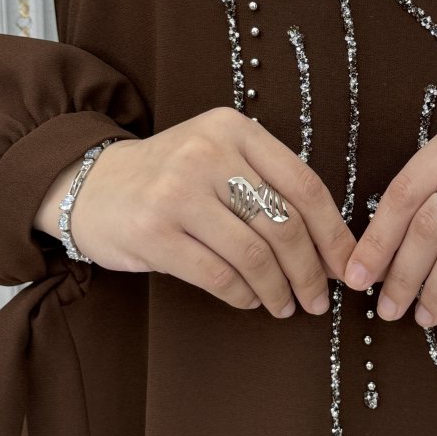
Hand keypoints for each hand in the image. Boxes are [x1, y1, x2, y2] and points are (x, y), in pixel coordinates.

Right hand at [35, 107, 356, 316]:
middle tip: (318, 299)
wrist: (90, 185)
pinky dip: (243, 295)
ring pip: (253, 255)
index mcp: (234, 129)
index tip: (347, 267)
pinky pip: (218, 275)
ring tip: (286, 306)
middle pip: (283, 223)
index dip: (333, 233)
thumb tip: (331, 249)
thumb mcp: (220, 157)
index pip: (304, 184)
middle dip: (309, 271)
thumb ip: (269, 186)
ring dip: (278, 289)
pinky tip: (250, 300)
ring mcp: (177, 192)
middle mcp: (207, 153)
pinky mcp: (154, 232)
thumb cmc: (171, 179)